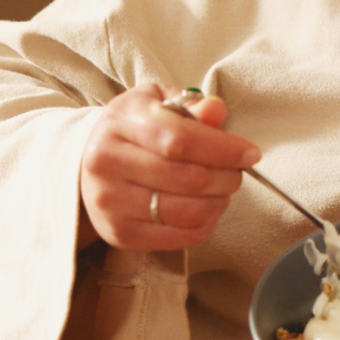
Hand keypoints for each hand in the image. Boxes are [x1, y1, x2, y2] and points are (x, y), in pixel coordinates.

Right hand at [76, 83, 257, 251]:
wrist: (89, 164)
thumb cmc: (135, 128)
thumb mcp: (158, 102)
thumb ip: (191, 106)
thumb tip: (215, 110)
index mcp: (119, 123)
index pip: (179, 140)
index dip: (223, 149)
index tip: (250, 153)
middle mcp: (106, 163)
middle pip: (187, 179)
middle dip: (227, 177)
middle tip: (237, 172)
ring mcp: (109, 202)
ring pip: (186, 212)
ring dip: (219, 202)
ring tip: (222, 189)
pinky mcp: (119, 233)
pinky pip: (179, 237)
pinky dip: (205, 224)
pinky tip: (207, 208)